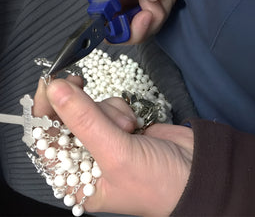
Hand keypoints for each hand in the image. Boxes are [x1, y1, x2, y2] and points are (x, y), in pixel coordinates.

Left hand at [34, 78, 192, 215]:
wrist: (199, 172)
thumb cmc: (156, 181)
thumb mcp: (116, 154)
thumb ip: (84, 119)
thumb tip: (54, 89)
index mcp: (77, 179)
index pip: (47, 142)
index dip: (45, 111)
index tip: (50, 83)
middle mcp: (87, 160)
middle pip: (67, 120)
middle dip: (80, 106)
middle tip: (78, 83)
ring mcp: (106, 140)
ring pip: (90, 109)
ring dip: (107, 110)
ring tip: (129, 127)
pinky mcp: (121, 126)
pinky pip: (108, 105)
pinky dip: (119, 108)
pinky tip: (135, 123)